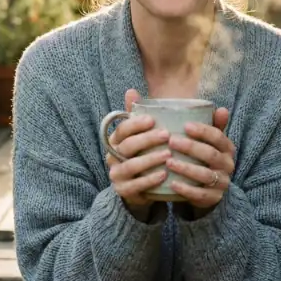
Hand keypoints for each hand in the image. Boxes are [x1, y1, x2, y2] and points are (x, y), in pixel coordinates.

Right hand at [106, 89, 171, 217]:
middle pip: (127, 146)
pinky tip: (164, 175)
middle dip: (147, 139)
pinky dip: (149, 180)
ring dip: (150, 159)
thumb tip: (131, 91)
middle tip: (167, 135)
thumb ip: (137, 115)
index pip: (122, 129)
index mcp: (116, 140)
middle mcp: (112, 156)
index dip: (136, 124)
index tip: (152, 119)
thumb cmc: (142, 154)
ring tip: (168, 154)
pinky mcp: (123, 190)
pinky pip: (135, 185)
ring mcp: (116, 174)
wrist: (138, 187)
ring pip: (130, 165)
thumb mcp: (140, 135)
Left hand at [167, 107, 235, 212]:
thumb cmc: (204, 159)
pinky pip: (200, 194)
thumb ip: (212, 125)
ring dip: (186, 168)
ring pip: (205, 174)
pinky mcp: (213, 198)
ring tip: (168, 162)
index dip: (203, 131)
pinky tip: (172, 183)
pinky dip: (186, 189)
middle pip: (210, 154)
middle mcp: (227, 164)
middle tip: (171, 141)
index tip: (185, 125)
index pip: (218, 136)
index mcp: (227, 148)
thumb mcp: (209, 142)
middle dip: (191, 147)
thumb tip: (221, 108)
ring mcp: (222, 182)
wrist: (208, 189)